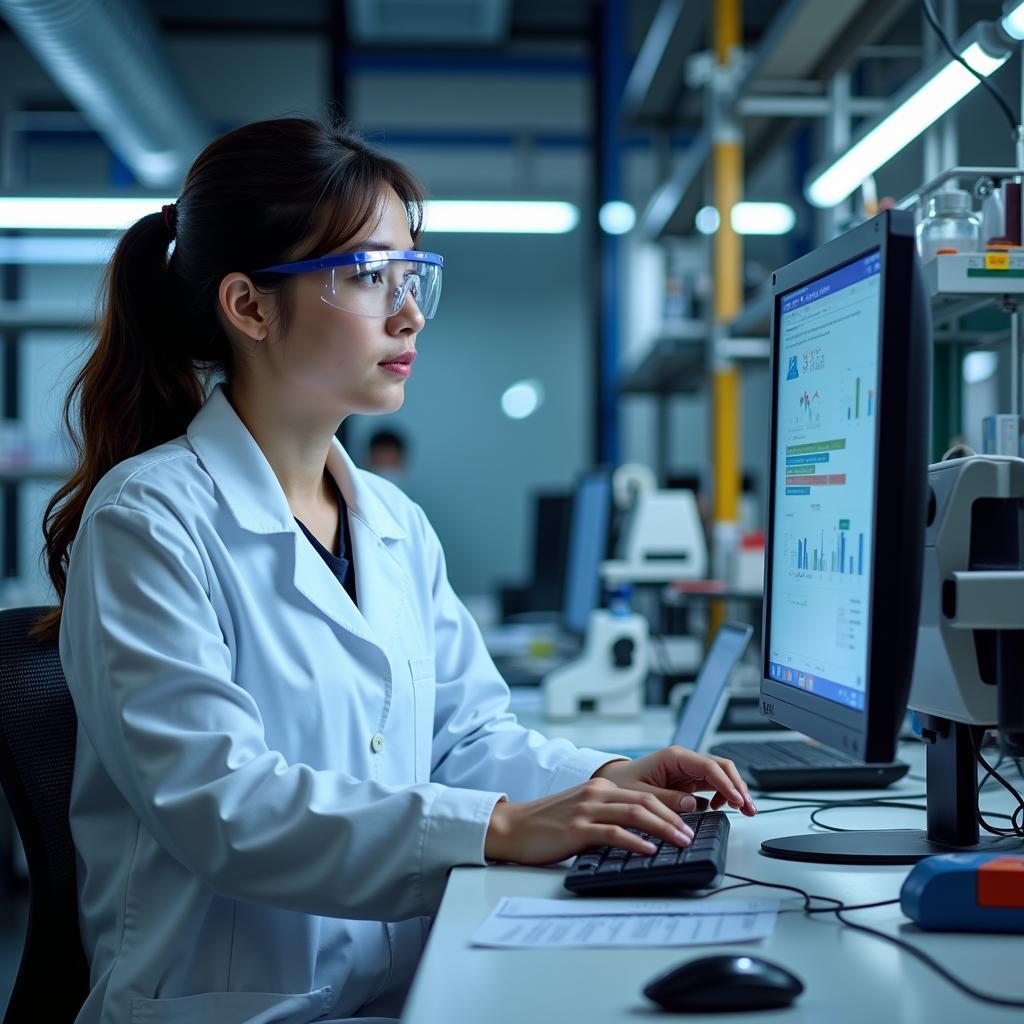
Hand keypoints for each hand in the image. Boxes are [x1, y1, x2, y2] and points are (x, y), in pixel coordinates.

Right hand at [484, 777, 695, 864]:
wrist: (513, 827)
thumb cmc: (547, 824)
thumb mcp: (582, 812)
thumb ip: (608, 815)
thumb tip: (642, 833)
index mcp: (600, 789)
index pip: (645, 793)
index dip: (671, 805)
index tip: (690, 819)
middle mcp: (597, 794)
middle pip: (646, 800)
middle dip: (674, 817)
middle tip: (692, 833)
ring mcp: (587, 810)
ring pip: (635, 813)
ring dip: (663, 828)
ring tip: (680, 841)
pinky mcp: (577, 830)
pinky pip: (613, 833)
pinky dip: (635, 841)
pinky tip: (649, 850)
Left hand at [592, 746, 756, 816]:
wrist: (611, 784)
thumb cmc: (622, 784)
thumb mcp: (640, 794)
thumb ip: (666, 799)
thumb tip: (693, 804)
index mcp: (673, 757)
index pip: (708, 766)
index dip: (726, 783)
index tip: (738, 801)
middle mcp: (684, 761)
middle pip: (721, 767)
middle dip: (738, 786)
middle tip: (750, 808)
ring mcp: (688, 771)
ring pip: (721, 776)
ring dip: (735, 791)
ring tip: (747, 811)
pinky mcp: (688, 782)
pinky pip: (712, 786)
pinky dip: (723, 796)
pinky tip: (723, 808)